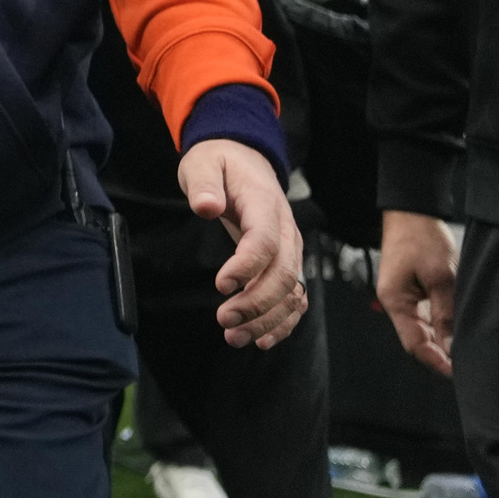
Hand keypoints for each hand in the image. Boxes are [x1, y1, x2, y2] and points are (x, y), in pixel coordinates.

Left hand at [178, 140, 305, 348]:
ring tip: (235, 337)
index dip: (246, 267)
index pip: (265, 241)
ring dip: (267, 319)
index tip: (221, 285)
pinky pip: (295, 297)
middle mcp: (286, 231)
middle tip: (224, 321)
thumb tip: (206, 206)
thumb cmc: (220, 163)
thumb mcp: (203, 163)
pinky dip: (283, 321)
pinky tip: (261, 339)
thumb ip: (205, 184)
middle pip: (283, 274)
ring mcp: (291, 249)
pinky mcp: (287, 262)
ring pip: (292, 292)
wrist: (244, 158)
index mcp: (265, 205)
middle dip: (256, 303)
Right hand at [375, 210, 457, 376]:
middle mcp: (396, 302)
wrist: (413, 211)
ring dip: (442, 340)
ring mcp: (404, 296)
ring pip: (424, 328)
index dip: (436, 361)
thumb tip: (452, 347)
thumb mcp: (441, 277)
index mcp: (395, 301)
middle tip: (469, 366)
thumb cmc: (422, 239)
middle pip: (418, 338)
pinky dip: (442, 324)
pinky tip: (459, 329)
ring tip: (468, 351)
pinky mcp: (413, 289)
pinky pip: (427, 315)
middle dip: (441, 354)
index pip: (414, 343)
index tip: (459, 373)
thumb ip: (446, 313)